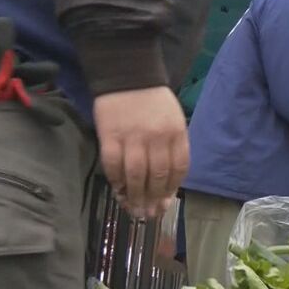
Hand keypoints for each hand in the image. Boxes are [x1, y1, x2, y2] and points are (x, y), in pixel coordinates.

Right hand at [94, 87, 187, 218]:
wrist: (127, 74)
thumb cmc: (153, 100)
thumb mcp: (174, 119)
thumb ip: (173, 146)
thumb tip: (168, 180)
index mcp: (177, 133)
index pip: (178, 168)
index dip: (171, 189)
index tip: (165, 203)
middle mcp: (157, 137)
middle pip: (157, 176)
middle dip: (154, 199)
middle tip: (149, 214)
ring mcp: (133, 137)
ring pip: (136, 175)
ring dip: (135, 197)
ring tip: (134, 210)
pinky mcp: (110, 135)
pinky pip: (113, 165)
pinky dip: (116, 181)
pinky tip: (118, 191)